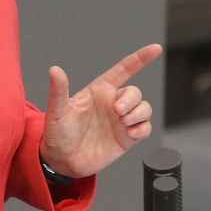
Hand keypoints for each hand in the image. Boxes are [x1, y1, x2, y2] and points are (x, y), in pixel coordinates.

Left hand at [40, 43, 162, 177]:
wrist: (63, 161)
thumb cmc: (58, 133)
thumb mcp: (57, 111)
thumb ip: (59, 91)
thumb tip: (54, 70)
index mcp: (100, 90)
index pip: (124, 69)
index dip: (141, 58)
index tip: (155, 49)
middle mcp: (113, 103)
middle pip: (135, 92)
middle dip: (131, 99)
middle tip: (118, 111)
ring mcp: (121, 121)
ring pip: (144, 108)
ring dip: (138, 114)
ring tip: (123, 123)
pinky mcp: (127, 138)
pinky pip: (145, 128)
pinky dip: (142, 129)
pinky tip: (129, 133)